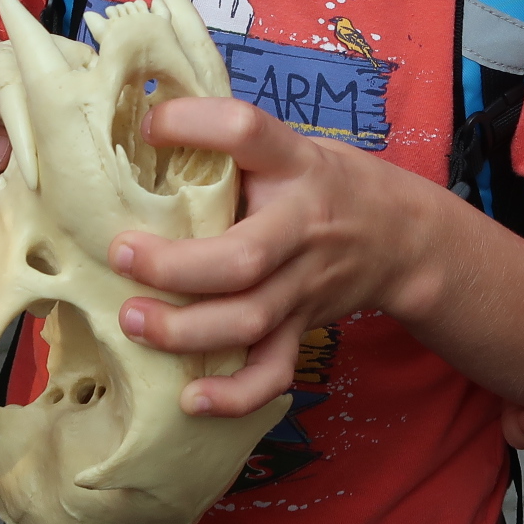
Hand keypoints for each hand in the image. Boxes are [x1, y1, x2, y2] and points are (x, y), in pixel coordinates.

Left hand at [105, 98, 434, 419]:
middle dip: (174, 267)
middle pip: (243, 258)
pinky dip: (234, 394)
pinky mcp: (303, 326)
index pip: (247, 133)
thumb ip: (232, 148)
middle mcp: (303, 226)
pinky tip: (190, 398)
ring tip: (131, 319)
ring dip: (184, 330)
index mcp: (296, 165)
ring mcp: (305, 283)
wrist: (402, 237)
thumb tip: (138, 129)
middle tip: (121, 256)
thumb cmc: (325, 183)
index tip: (148, 128)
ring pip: (249, 319)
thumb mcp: (292, 146)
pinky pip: (273, 370)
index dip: (194, 125)